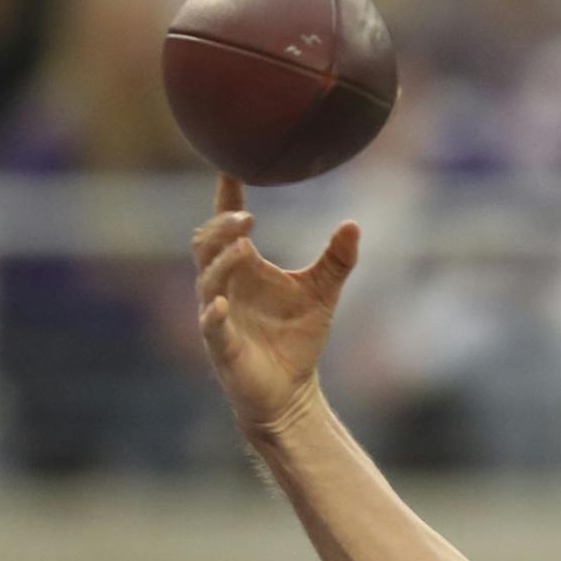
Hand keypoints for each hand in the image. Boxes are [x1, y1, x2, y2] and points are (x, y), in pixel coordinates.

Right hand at [191, 174, 359, 437]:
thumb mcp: (323, 293)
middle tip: (244, 215)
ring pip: (208, 279)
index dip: (226, 198)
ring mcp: (218, 315)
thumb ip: (337, 260)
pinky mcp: (222, 346)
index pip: (227, 226)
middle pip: (207, 245)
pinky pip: (211, 325)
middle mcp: (224, 286)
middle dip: (221, 227)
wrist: (291, 393)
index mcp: (243, 268)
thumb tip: (353, 224)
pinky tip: (223, 303)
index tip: (232, 167)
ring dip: (222, 260)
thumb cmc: (298, 339)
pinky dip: (215, 312)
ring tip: (243, 243)